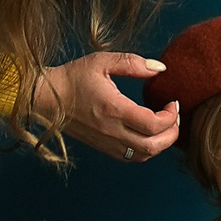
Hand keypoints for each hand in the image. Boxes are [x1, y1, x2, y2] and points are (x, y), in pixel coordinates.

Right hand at [37, 52, 180, 161]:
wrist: (45, 98)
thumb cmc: (73, 77)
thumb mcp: (102, 61)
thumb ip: (133, 63)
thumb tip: (160, 69)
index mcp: (114, 110)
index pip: (154, 124)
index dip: (171, 116)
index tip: (172, 102)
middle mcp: (112, 131)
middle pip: (154, 146)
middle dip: (172, 133)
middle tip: (174, 117)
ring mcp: (107, 142)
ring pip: (145, 156)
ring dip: (161, 144)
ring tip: (165, 126)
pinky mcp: (103, 147)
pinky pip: (132, 158)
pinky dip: (147, 150)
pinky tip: (148, 135)